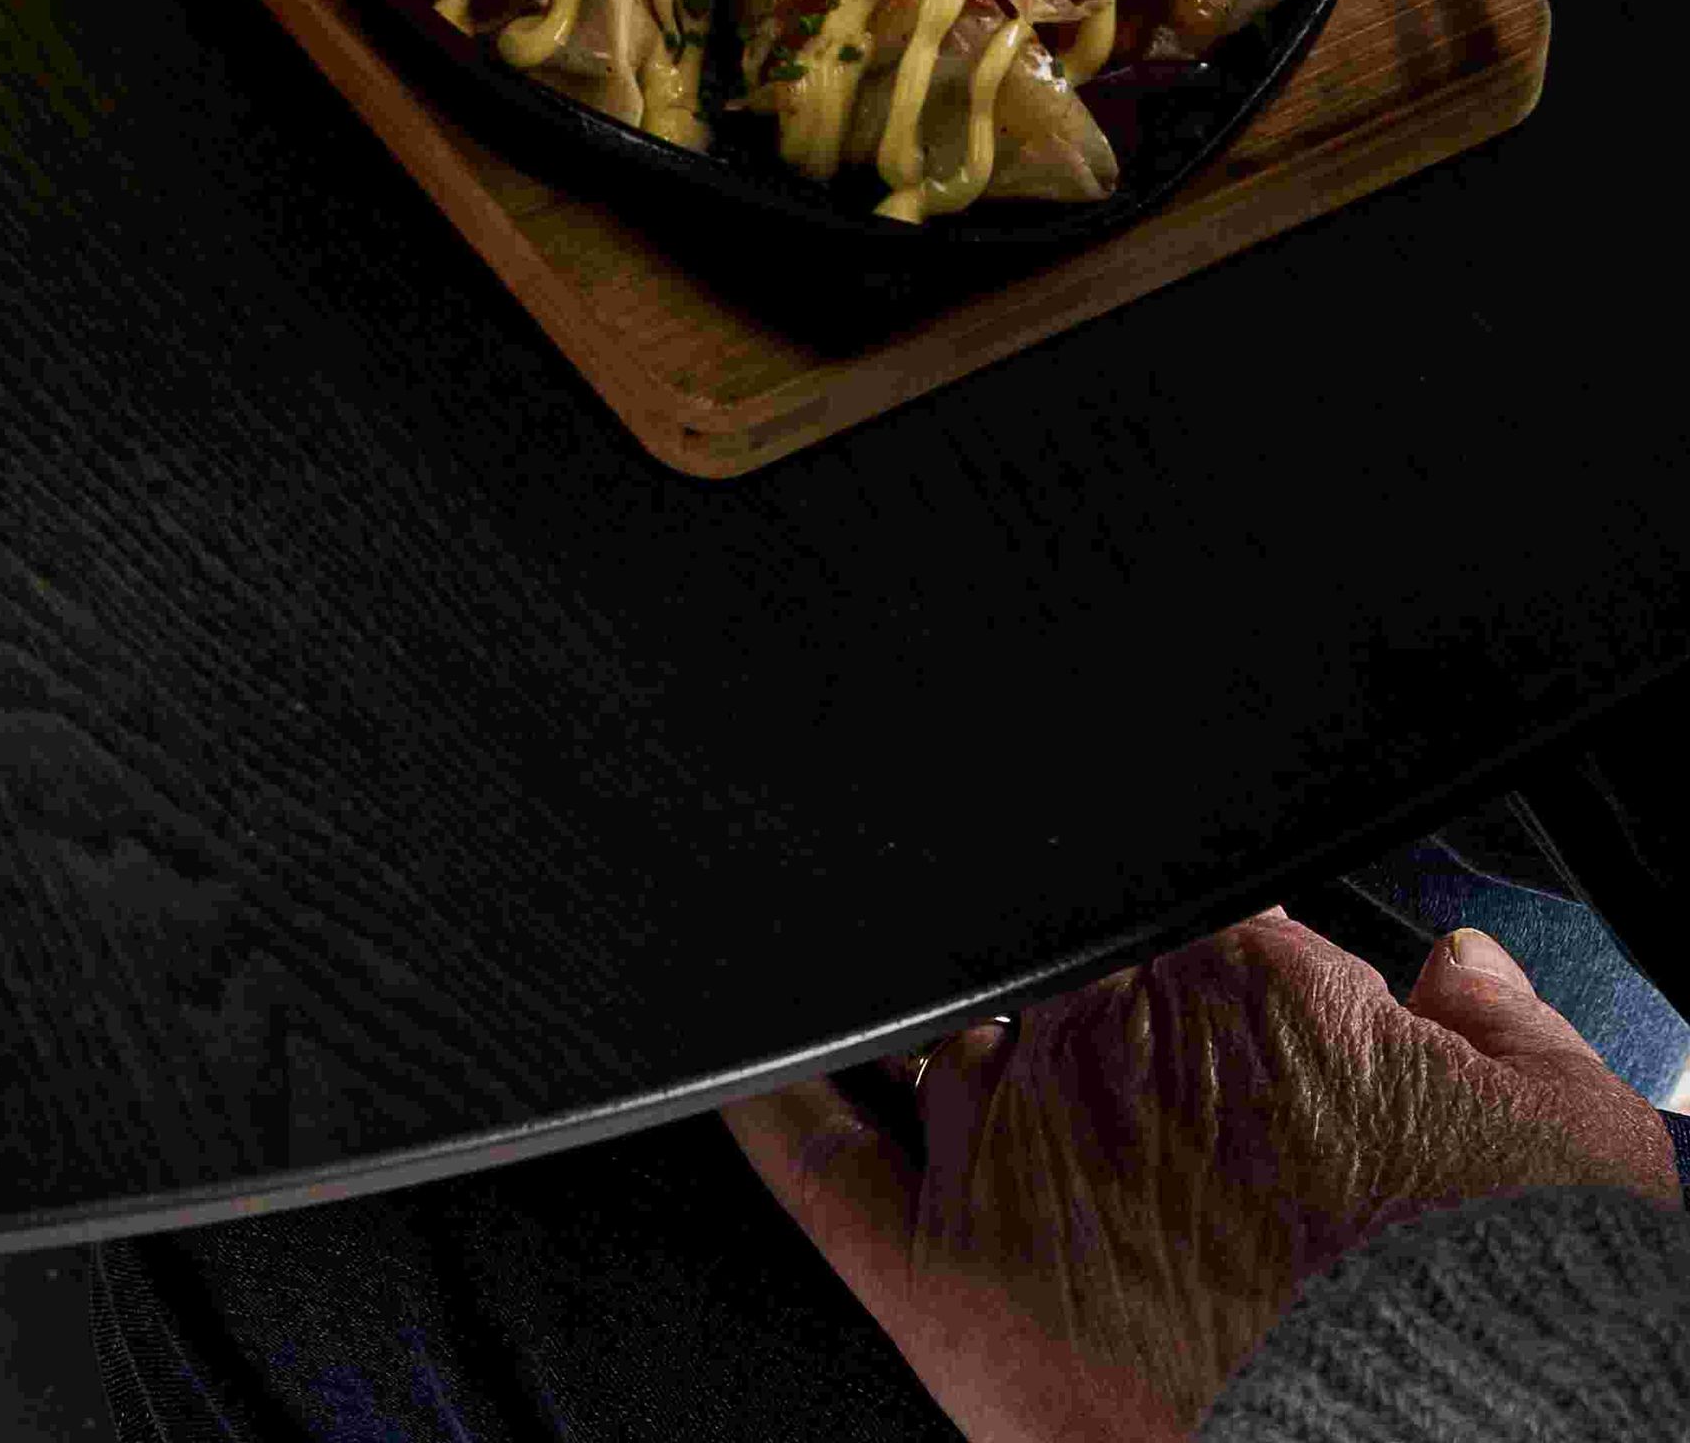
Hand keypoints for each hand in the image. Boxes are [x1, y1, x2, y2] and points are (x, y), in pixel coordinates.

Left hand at [724, 911, 1681, 1439]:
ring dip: (963, 1058)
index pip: (1165, 919)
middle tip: (1146, 1119)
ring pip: (949, 1048)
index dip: (1181, 967)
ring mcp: (1022, 1150)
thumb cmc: (1514, 1312)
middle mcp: (1111, 1036)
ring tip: (990, 1099)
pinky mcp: (957, 1287)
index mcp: (1245, 974)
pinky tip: (742, 1067)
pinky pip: (820, 1164)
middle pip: (1051, 983)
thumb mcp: (1568, 1130)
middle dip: (1088, 1025)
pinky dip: (776, 1103)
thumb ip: (1494, 1020)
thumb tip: (1455, 976)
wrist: (1479, 1433)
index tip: (1203, 1013)